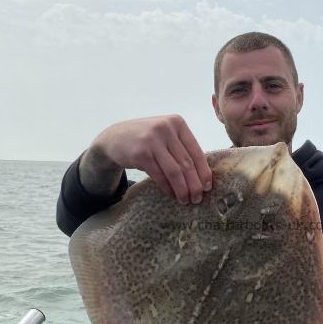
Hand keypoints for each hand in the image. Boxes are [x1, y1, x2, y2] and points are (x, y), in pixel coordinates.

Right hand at [82, 114, 212, 203]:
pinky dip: (167, 187)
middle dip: (194, 184)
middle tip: (198, 198)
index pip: (196, 151)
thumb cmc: (146, 139)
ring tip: (186, 200)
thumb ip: (182, 148)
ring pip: (175, 171)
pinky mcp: (140, 153)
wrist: (114, 138)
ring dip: (182, 189)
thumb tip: (203, 175)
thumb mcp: (166, 135)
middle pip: (187, 163)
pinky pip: (159, 175)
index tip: (208, 187)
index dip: (204, 172)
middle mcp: (166, 128)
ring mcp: (152, 140)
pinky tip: (171, 194)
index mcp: (177, 123)